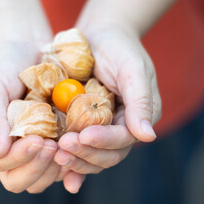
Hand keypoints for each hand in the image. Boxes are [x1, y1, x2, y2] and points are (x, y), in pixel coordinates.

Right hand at [0, 40, 61, 192]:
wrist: (25, 45)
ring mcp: (32, 145)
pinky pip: (61, 160)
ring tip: (67, 145)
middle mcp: (9, 148)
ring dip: (56, 167)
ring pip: (43, 176)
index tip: (38, 139)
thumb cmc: (3, 63)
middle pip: (20, 180)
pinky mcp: (53, 139)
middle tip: (53, 146)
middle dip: (38, 168)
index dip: (20, 158)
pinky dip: (70, 158)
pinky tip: (78, 143)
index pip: (1, 165)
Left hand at [54, 24, 161, 175]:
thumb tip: (148, 137)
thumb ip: (141, 102)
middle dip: (86, 154)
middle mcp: (121, 128)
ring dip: (75, 161)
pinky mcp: (82, 126)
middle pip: (107, 155)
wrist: (99, 35)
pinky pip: (77, 149)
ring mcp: (101, 129)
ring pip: (92, 157)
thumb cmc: (119, 47)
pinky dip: (70, 163)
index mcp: (138, 117)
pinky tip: (56, 167)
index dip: (104, 141)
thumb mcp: (133, 69)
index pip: (123, 139)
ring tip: (56, 156)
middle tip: (63, 148)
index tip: (83, 136)